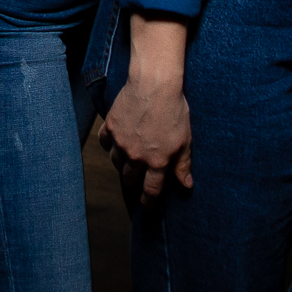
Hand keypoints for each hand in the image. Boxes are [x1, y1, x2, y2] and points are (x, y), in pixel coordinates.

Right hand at [97, 75, 192, 203]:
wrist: (154, 85)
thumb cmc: (174, 110)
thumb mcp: (185, 140)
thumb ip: (183, 164)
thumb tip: (186, 185)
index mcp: (157, 162)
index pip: (150, 189)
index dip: (148, 200)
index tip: (146, 206)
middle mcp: (136, 156)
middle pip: (129, 178)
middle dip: (132, 183)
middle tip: (135, 182)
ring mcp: (121, 142)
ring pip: (116, 162)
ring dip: (121, 165)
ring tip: (126, 162)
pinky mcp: (111, 126)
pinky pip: (105, 142)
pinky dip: (109, 145)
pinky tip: (114, 143)